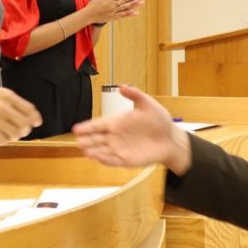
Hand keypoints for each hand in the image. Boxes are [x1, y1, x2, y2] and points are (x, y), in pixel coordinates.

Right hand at [0, 82, 40, 144]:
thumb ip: (9, 103)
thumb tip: (25, 116)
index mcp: (6, 95)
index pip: (29, 109)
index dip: (35, 118)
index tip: (37, 123)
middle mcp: (3, 106)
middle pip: (24, 124)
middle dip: (24, 130)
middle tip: (19, 131)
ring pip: (15, 134)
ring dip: (13, 136)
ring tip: (7, 134)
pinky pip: (2, 141)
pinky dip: (2, 141)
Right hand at [72, 85, 191, 174]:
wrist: (170, 139)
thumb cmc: (159, 121)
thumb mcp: (148, 104)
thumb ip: (135, 95)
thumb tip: (122, 86)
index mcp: (117, 122)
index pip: (98, 124)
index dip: (87, 126)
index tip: (76, 128)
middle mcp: (115, 136)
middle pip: (96, 138)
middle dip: (87, 139)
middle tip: (78, 140)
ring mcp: (120, 148)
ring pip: (102, 150)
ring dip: (93, 151)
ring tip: (84, 150)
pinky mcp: (126, 160)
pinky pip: (113, 161)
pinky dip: (105, 160)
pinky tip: (98, 158)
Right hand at [90, 0, 148, 22]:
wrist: (88, 15)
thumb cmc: (92, 4)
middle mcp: (113, 5)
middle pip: (126, 0)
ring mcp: (113, 11)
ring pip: (125, 7)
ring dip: (134, 4)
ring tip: (142, 2)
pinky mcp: (113, 17)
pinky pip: (122, 15)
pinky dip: (129, 14)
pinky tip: (135, 12)